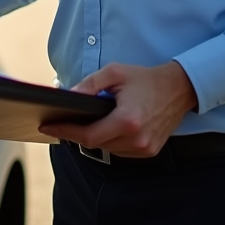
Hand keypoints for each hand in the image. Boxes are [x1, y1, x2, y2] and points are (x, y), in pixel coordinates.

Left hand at [40, 61, 197, 157]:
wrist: (178, 89)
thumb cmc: (145, 79)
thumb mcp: (114, 73)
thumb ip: (90, 85)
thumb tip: (68, 97)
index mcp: (127, 120)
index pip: (88, 135)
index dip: (65, 132)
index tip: (46, 127)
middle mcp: (137, 139)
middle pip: (95, 144)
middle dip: (76, 133)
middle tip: (60, 122)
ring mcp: (144, 148)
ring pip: (107, 149)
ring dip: (94, 138)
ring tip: (82, 123)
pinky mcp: (150, 151)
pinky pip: (121, 151)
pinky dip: (110, 141)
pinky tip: (105, 128)